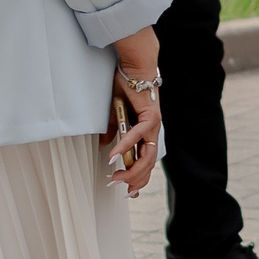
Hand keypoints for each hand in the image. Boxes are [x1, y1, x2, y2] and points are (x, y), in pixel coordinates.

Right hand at [107, 26, 160, 195]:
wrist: (135, 66)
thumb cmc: (126, 86)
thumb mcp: (115, 113)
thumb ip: (112, 130)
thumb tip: (104, 146)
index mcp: (146, 133)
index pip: (146, 161)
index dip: (140, 178)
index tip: (129, 192)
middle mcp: (153, 132)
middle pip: (148, 164)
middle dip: (135, 180)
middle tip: (121, 190)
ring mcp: (154, 125)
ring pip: (147, 156)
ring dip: (131, 169)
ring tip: (116, 178)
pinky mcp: (150, 116)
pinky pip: (137, 136)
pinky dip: (124, 147)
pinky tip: (113, 157)